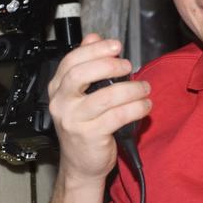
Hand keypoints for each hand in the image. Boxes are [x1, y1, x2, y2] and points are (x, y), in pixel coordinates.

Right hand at [47, 34, 152, 184]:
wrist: (80, 165)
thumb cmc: (84, 128)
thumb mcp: (81, 95)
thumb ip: (87, 66)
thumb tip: (93, 37)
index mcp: (57, 89)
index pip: (72, 60)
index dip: (95, 50)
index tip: (116, 46)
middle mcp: (61, 103)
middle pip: (81, 74)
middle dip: (109, 65)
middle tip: (128, 65)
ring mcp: (73, 120)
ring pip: (105, 96)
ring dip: (130, 89)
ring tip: (144, 88)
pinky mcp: (89, 136)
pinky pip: (117, 116)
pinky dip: (136, 108)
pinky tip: (144, 106)